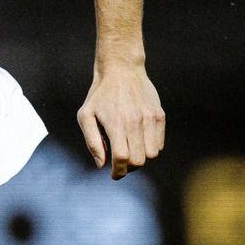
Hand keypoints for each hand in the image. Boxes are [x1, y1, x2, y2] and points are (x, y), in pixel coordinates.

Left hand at [78, 63, 164, 178]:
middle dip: (128, 167)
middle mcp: (135, 122)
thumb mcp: (86, 115)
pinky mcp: (159, 114)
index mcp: (116, 124)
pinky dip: (150, 148)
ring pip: (152, 154)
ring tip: (130, 151)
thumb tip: (102, 164)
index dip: (118, 172)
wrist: (121, 69)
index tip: (114, 175)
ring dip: (141, 158)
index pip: (121, 158)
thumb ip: (92, 142)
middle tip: (120, 163)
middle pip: (139, 161)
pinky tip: (139, 141)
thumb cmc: (100, 95)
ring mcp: (150, 118)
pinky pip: (159, 143)